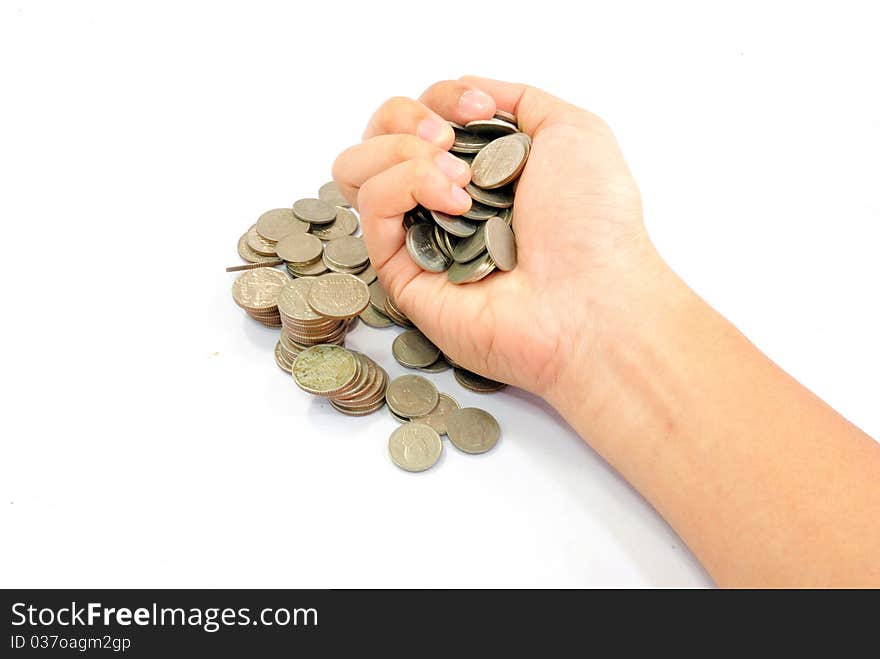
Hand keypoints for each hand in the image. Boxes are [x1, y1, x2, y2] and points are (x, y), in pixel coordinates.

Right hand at [333, 75, 659, 396]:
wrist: (591, 298)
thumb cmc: (595, 224)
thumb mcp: (573, 131)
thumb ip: (518, 100)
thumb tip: (468, 88)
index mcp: (481, 170)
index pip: (424, 117)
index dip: (441, 99)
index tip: (481, 114)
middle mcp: (443, 202)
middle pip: (378, 136)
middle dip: (404, 117)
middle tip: (449, 140)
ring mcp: (419, 237)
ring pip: (356, 168)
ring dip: (398, 150)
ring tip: (456, 178)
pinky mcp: (401, 273)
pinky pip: (370, 209)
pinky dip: (403, 184)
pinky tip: (454, 202)